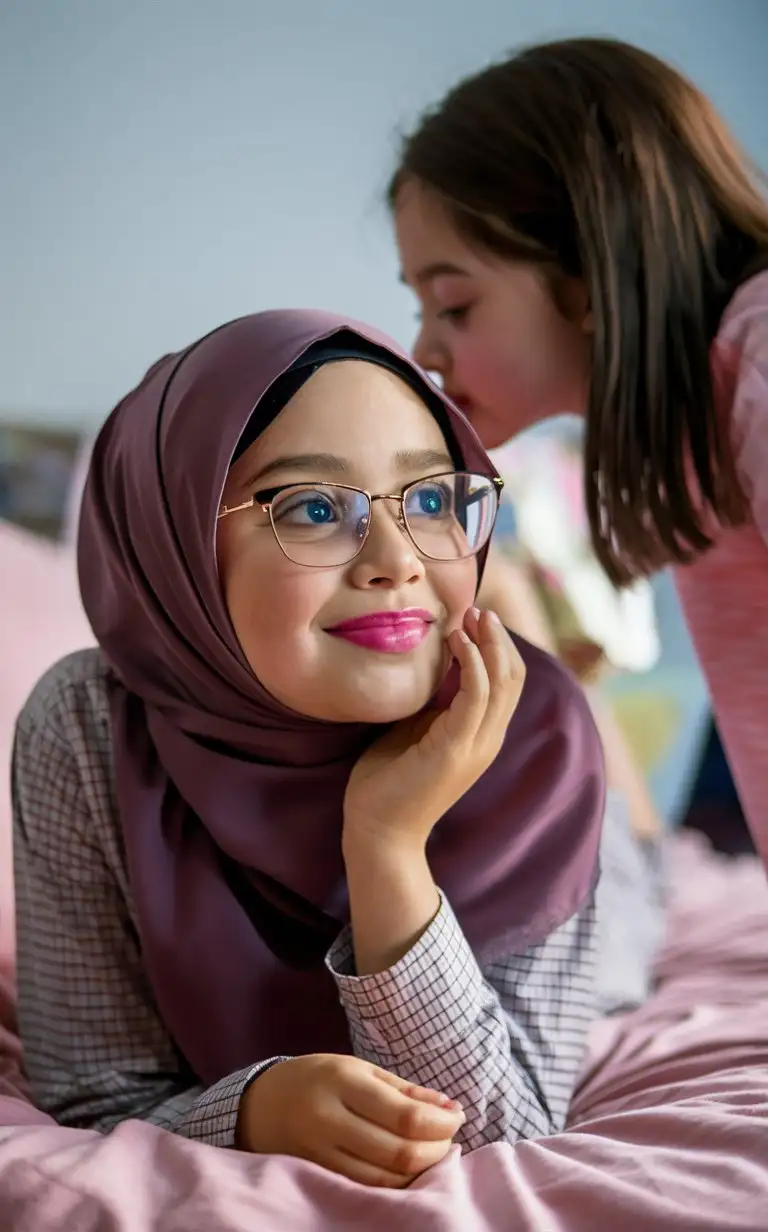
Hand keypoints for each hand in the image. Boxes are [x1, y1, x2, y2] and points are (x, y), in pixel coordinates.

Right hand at [237, 1054, 464, 1186]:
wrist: (260, 1104)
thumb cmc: (317, 1078)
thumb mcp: (358, 1069)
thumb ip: (405, 1090)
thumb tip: (449, 1108)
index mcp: (343, 1082)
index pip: (405, 1116)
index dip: (440, 1123)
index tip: (457, 1116)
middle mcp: (328, 1119)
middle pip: (399, 1153)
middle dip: (435, 1149)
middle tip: (448, 1137)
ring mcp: (319, 1154)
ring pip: (384, 1179)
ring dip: (419, 1170)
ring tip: (432, 1152)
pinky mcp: (315, 1176)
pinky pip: (365, 1189)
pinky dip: (394, 1184)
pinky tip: (406, 1169)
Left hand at [343, 607, 524, 850]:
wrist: (379, 831)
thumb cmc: (390, 779)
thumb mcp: (418, 729)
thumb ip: (434, 702)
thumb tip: (435, 664)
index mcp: (482, 734)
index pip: (508, 681)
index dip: (498, 645)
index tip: (475, 615)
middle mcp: (488, 739)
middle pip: (514, 676)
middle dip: (498, 637)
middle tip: (477, 608)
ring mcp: (476, 746)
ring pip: (503, 682)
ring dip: (490, 643)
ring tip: (473, 615)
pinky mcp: (456, 750)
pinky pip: (476, 697)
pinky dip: (473, 663)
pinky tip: (457, 641)